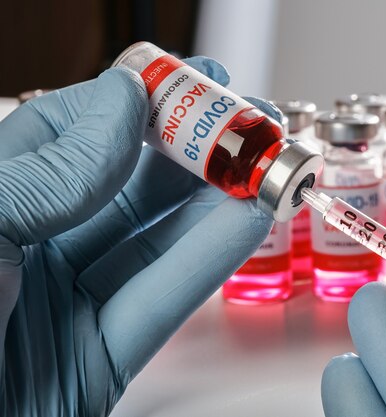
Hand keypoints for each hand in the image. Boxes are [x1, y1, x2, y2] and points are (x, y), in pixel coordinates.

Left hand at [0, 57, 275, 415]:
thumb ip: (54, 167)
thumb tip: (123, 98)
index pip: (68, 134)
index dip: (133, 103)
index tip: (188, 80)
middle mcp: (28, 249)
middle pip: (124, 188)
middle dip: (191, 152)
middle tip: (247, 123)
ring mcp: (67, 305)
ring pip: (154, 242)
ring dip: (217, 203)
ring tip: (266, 166)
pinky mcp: (100, 361)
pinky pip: (163, 300)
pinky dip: (211, 259)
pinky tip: (252, 220)